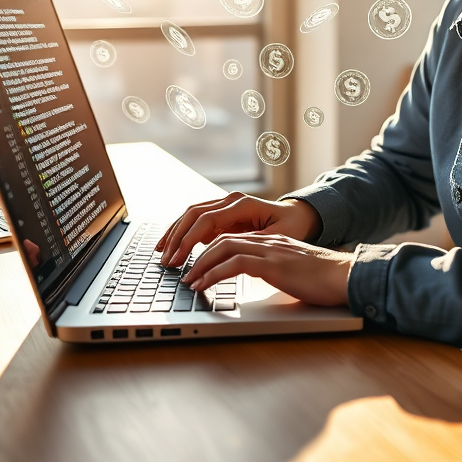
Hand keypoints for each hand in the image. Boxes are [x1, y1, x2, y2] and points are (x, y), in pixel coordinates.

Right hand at [154, 193, 321, 267]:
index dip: (189, 240)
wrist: (298, 216)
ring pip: (191, 215)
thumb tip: (228, 252)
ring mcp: (224, 206)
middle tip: (166, 260)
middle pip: (193, 214)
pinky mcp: (222, 215)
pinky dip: (182, 232)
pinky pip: (197, 221)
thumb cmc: (291, 227)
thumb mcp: (277, 238)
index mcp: (242, 204)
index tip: (179, 258)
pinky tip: (173, 246)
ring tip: (163, 254)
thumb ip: (251, 242)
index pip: (206, 220)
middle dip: (177, 237)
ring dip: (175, 233)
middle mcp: (230, 200)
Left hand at [184, 234, 352, 306]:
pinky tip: (203, 284)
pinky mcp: (273, 264)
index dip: (208, 250)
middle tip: (182, 271)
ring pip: (223, 247)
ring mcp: (269, 250)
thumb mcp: (292, 271)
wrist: (346, 276)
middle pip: (221, 238)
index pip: (230, 237)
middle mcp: (267, 241)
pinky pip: (235, 263)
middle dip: (197, 254)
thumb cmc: (323, 279)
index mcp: (270, 241)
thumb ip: (274, 270)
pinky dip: (213, 273)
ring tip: (187, 281)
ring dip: (200, 264)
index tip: (194, 265)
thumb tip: (258, 282)